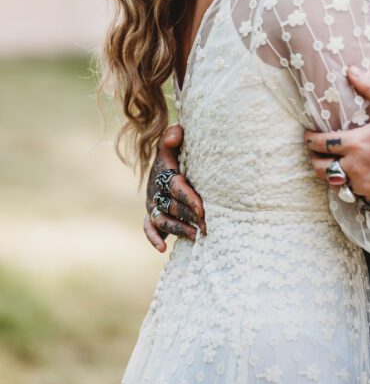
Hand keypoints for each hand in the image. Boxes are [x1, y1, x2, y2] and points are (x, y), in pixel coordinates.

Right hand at [144, 125, 205, 251]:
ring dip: (178, 229)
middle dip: (189, 216)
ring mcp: (153, 203)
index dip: (188, 198)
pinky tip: (163, 249)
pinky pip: (148, 227)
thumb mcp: (174, 138)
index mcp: (164, 172)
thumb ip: (174, 134)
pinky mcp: (151, 213)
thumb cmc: (176, 148)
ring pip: (162, 219)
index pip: (175, 187)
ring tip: (195, 236)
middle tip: (207, 225)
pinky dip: (153, 239)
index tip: (202, 209)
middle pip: (171, 206)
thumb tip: (175, 136)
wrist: (166, 157)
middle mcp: (156, 189)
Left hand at [304, 70, 369, 206]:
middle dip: (315, 160)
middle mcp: (356, 167)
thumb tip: (351, 70)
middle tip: (318, 154)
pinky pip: (358, 195)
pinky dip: (356, 187)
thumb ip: (369, 88)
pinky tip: (361, 178)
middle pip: (320, 169)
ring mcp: (366, 185)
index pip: (320, 144)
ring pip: (337, 184)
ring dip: (335, 175)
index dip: (310, 140)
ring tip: (338, 167)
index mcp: (357, 143)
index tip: (308, 137)